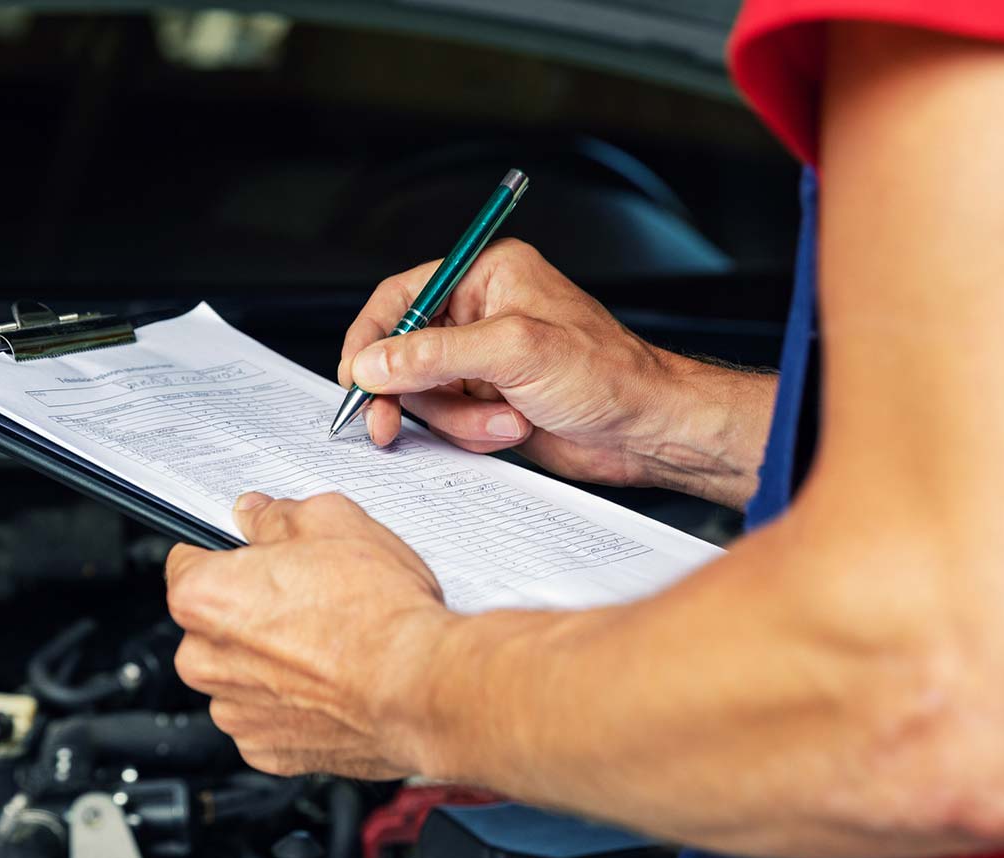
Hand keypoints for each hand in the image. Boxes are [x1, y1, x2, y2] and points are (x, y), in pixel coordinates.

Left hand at [165, 491, 450, 778]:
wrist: (421, 689)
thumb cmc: (379, 614)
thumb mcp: (331, 522)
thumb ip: (278, 516)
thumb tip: (257, 514)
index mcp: (203, 597)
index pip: (186, 562)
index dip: (226, 556)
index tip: (252, 559)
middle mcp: (204, 660)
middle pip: (211, 625)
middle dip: (249, 612)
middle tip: (307, 601)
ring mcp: (234, 711)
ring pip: (238, 675)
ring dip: (269, 663)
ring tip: (327, 646)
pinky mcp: (265, 751)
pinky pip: (266, 718)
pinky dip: (291, 705)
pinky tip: (331, 685)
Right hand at [340, 239, 772, 508]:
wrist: (648, 431)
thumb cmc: (608, 375)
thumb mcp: (515, 353)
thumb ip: (435, 354)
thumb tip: (373, 363)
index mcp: (487, 277)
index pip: (401, 296)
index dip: (371, 338)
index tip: (356, 377)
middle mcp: (481, 314)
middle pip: (403, 353)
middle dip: (410, 393)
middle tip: (387, 424)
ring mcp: (483, 361)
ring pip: (424, 395)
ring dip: (456, 420)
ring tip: (505, 422)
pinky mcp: (488, 401)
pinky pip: (447, 421)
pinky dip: (470, 434)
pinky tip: (512, 429)